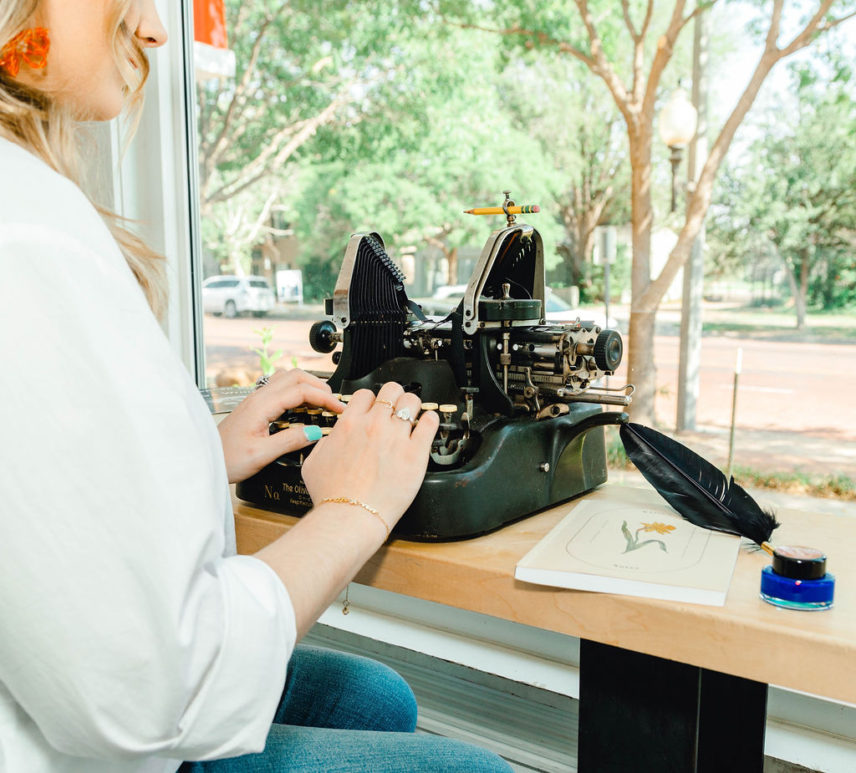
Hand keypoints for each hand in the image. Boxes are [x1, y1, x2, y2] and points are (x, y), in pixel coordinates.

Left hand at [217, 369, 343, 483]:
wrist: (205, 460)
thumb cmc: (227, 459)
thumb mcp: (261, 455)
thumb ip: (290, 441)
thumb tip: (314, 431)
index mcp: (261, 405)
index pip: (301, 390)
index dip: (324, 397)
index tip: (339, 408)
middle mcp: (258, 397)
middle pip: (295, 376)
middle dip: (319, 385)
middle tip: (334, 402)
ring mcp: (256, 399)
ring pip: (287, 378)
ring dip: (308, 384)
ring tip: (321, 400)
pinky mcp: (255, 406)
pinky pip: (280, 388)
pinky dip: (297, 390)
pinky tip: (302, 405)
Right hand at [301, 383, 438, 532]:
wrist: (350, 517)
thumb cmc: (332, 497)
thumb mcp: (313, 464)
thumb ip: (324, 444)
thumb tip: (331, 439)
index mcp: (349, 425)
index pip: (365, 394)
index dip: (371, 401)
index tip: (375, 410)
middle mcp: (374, 425)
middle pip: (392, 390)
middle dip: (394, 397)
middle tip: (396, 409)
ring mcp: (396, 437)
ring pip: (412, 402)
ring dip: (413, 406)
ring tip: (413, 416)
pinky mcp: (415, 452)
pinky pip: (429, 423)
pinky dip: (430, 420)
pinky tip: (427, 425)